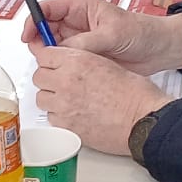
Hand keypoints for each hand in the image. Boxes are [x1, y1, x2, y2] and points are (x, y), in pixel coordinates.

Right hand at [18, 0, 181, 74]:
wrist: (158, 50)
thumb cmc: (140, 31)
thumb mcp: (112, 33)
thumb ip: (86, 42)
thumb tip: (62, 51)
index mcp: (80, 8)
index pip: (47, 9)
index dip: (34, 20)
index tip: (28, 35)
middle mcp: (76, 24)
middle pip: (45, 30)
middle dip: (39, 43)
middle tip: (41, 57)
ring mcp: (79, 42)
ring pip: (53, 49)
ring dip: (50, 58)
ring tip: (55, 68)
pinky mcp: (85, 59)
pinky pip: (66, 64)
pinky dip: (61, 69)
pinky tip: (63, 76)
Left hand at [31, 45, 172, 155]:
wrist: (142, 120)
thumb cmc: (135, 94)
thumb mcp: (107, 63)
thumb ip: (83, 61)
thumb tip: (71, 64)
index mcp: (77, 61)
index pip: (44, 55)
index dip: (48, 60)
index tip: (51, 64)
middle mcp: (66, 82)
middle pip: (39, 76)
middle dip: (48, 79)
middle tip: (60, 82)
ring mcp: (63, 105)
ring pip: (41, 98)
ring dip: (51, 98)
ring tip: (67, 100)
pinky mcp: (66, 126)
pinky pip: (51, 118)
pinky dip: (58, 116)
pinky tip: (74, 114)